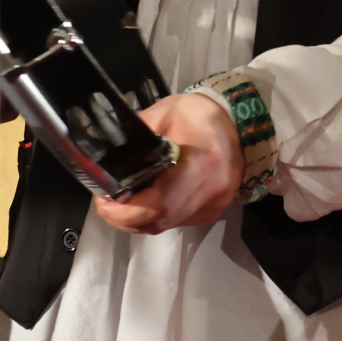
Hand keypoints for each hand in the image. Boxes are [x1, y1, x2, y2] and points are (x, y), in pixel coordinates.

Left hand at [92, 92, 241, 235]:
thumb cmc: (199, 114)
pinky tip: (149, 200)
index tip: (104, 200)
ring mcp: (213, 206)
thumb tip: (108, 160)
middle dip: (125, 217)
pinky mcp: (213, 212)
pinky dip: (158, 216)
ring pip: (166, 225)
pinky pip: (177, 222)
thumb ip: (136, 138)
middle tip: (107, 202)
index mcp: (200, 164)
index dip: (126, 212)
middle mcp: (211, 192)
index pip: (160, 204)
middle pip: (159, 221)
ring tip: (123, 200)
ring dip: (140, 218)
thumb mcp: (163, 115)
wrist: (237, 120)